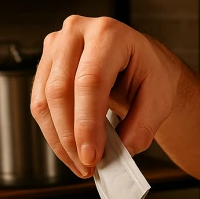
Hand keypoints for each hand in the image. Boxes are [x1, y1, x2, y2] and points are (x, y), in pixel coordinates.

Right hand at [31, 15, 181, 176]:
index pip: (89, 82)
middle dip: (71, 137)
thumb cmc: (149, 74)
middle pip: (61, 91)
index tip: (92, 155)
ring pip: (44, 100)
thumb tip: (121, 152)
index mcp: (109, 34)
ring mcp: (56, 46)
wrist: (140, 62)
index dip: (86, 123)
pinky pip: (40, 104)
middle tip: (87, 165)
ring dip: (59, 140)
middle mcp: (77, 33)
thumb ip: (143, 127)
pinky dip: (53, 133)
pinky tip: (70, 151)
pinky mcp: (46, 64)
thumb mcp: (159, 99)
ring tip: (81, 164)